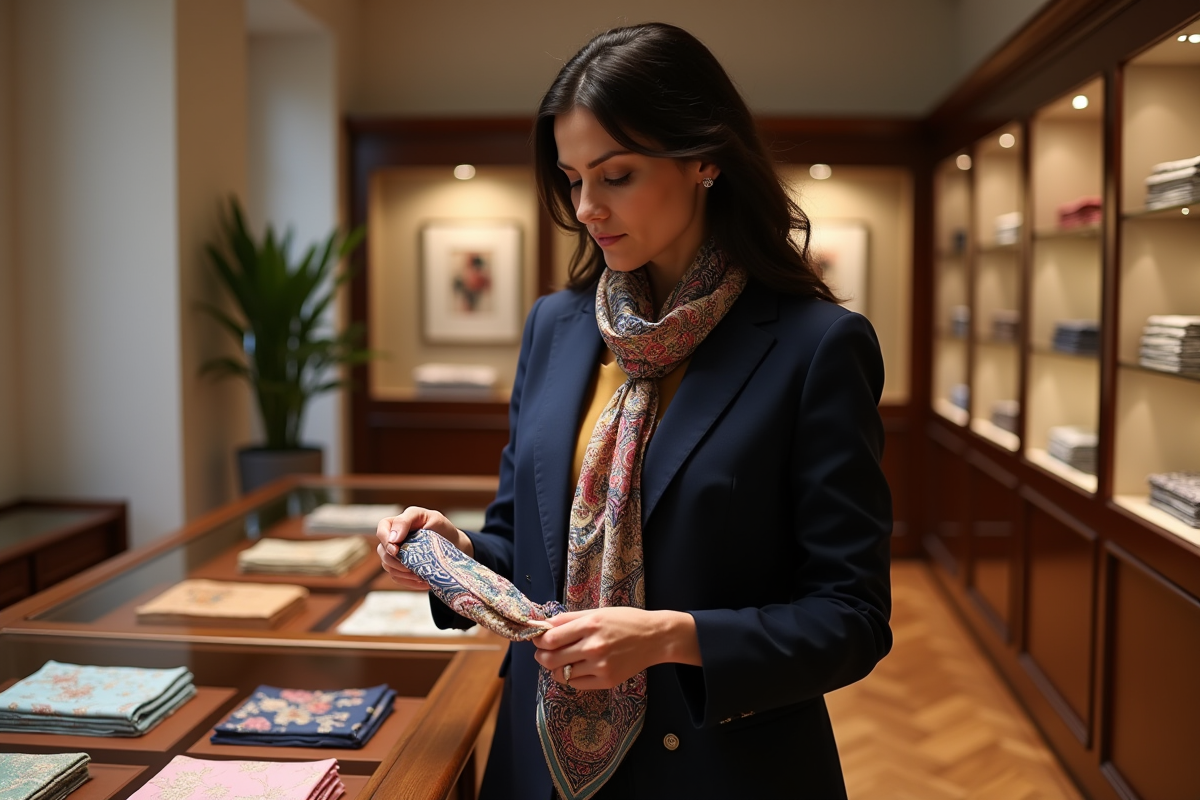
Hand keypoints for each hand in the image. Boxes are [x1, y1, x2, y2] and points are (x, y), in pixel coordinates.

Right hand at [374, 506, 473, 590]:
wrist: (454, 545)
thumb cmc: (442, 528)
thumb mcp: (431, 517)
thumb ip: (407, 521)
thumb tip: (392, 539)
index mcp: (398, 523)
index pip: (382, 529)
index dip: (385, 540)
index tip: (395, 550)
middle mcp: (393, 539)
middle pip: (382, 552)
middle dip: (395, 562)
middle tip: (411, 567)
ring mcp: (396, 555)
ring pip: (388, 567)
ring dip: (404, 574)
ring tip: (421, 575)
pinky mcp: (401, 569)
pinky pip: (398, 578)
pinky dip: (410, 582)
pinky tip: (423, 581)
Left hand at [532, 607, 700, 690]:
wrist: (655, 638)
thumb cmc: (626, 621)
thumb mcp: (597, 613)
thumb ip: (569, 619)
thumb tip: (543, 625)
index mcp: (590, 625)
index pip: (550, 639)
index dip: (538, 640)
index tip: (537, 639)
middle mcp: (593, 647)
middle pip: (551, 658)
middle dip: (541, 655)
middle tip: (542, 652)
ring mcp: (600, 666)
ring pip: (561, 674)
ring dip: (556, 668)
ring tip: (562, 660)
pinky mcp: (607, 681)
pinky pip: (576, 684)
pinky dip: (571, 677)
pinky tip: (577, 667)